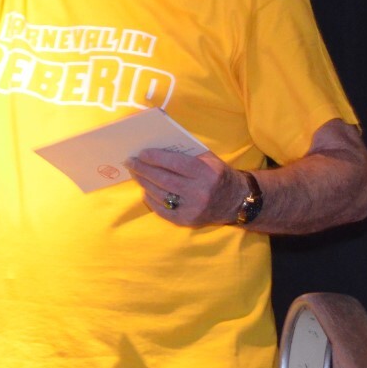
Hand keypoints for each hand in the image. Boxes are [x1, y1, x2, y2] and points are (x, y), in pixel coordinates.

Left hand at [127, 148, 245, 226]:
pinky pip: (163, 210)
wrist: (236, 201)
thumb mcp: (208, 158)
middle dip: (144, 169)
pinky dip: (152, 199)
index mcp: (206, 172)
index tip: (141, 153)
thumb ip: (185, 153)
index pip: (175, 163)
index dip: (155, 158)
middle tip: (130, 162)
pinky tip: (146, 190)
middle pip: (164, 179)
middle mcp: (199, 192)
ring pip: (160, 194)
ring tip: (135, 174)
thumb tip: (156, 146)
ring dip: (144, 183)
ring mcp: (193, 209)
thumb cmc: (217, 174)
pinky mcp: (187, 221)